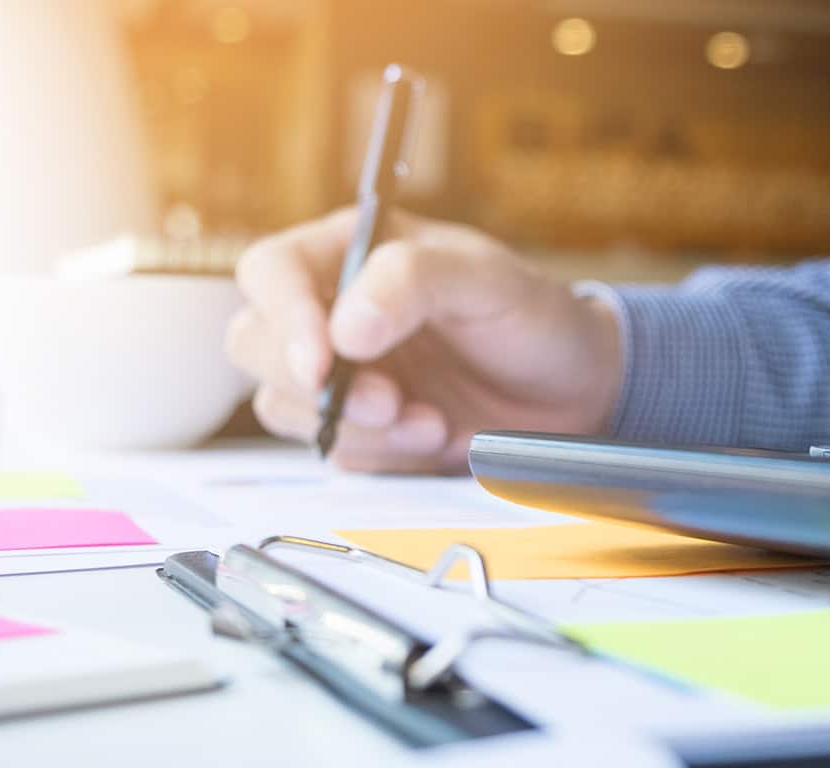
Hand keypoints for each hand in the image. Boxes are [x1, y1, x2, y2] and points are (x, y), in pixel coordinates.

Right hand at [226, 209, 622, 472]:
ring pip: (283, 404)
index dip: (283, 316)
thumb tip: (343, 328)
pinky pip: (330, 448)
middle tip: (388, 401)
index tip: (323, 362)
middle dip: (314, 383)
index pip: (270, 272)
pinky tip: (437, 436)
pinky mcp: (359, 427)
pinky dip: (377, 453)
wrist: (575, 389)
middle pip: (253, 342)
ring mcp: (340, 372)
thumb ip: (414, 281)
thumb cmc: (532, 317)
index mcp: (350, 252)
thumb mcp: (487, 279)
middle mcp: (330, 310)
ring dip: (353, 426)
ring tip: (432, 422)